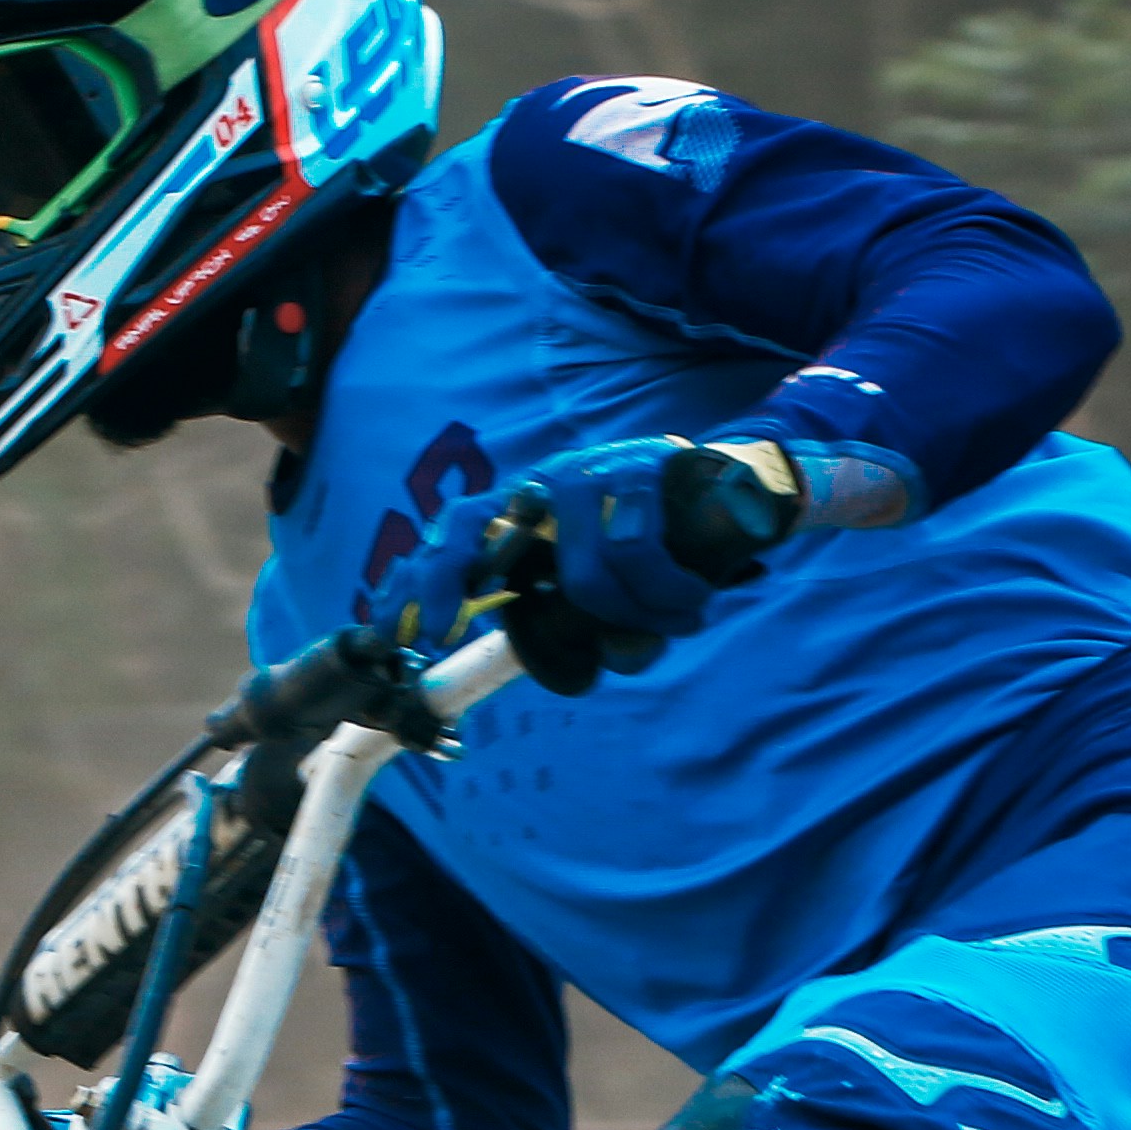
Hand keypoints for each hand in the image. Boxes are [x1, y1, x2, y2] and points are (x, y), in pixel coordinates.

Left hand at [389, 437, 809, 693]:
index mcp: (525, 516)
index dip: (416, 585)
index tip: (393, 636)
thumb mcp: (610, 595)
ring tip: (676, 619)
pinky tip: (690, 601)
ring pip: (584, 572)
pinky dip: (669, 594)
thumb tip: (601, 662)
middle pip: (465, 522)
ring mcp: (584, 472)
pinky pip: (639, 552)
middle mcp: (540, 487)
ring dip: (635, 615)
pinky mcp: (637, 466)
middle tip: (443, 631)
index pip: (451, 538)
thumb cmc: (663, 544)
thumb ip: (590, 627)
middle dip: (444, 580)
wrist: (737, 487)